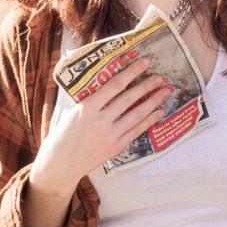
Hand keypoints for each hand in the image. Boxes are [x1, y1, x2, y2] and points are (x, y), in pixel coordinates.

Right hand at [34, 60, 171, 194]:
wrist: (61, 164)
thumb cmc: (63, 135)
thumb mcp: (73, 112)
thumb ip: (90, 100)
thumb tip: (108, 85)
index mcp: (87, 107)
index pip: (114, 85)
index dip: (131, 72)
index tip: (143, 62)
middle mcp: (100, 120)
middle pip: (128, 99)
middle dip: (146, 86)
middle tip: (160, 77)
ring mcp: (110, 135)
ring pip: (136, 115)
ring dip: (153, 102)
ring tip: (165, 92)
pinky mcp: (115, 147)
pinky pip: (136, 131)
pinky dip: (149, 121)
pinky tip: (159, 112)